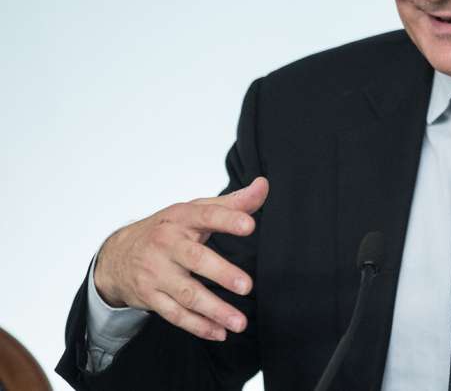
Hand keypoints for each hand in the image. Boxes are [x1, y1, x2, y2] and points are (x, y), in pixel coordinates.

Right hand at [93, 177, 268, 340]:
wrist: (117, 254)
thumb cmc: (166, 229)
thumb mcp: (195, 210)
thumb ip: (232, 203)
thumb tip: (264, 186)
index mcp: (181, 218)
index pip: (206, 215)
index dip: (228, 220)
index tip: (250, 225)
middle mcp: (167, 245)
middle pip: (196, 260)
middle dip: (222, 273)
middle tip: (247, 286)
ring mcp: (156, 273)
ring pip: (186, 294)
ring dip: (215, 310)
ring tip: (240, 322)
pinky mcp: (150, 297)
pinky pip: (175, 315)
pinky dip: (198, 326)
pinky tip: (220, 333)